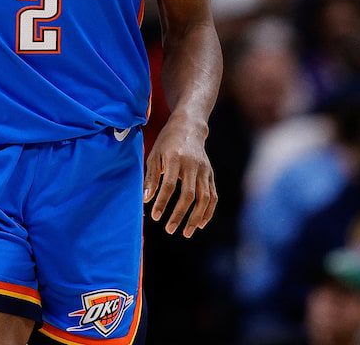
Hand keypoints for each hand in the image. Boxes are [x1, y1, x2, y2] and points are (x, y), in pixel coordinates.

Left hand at [143, 116, 216, 236]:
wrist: (189, 127)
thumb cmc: (167, 142)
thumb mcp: (154, 155)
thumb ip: (151, 177)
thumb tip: (146, 199)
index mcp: (175, 158)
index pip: (169, 185)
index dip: (163, 202)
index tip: (155, 216)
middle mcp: (193, 165)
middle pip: (189, 195)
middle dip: (180, 215)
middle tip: (169, 229)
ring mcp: (204, 170)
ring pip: (204, 198)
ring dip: (196, 218)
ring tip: (187, 233)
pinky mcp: (210, 174)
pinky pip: (213, 196)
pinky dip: (208, 211)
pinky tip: (200, 224)